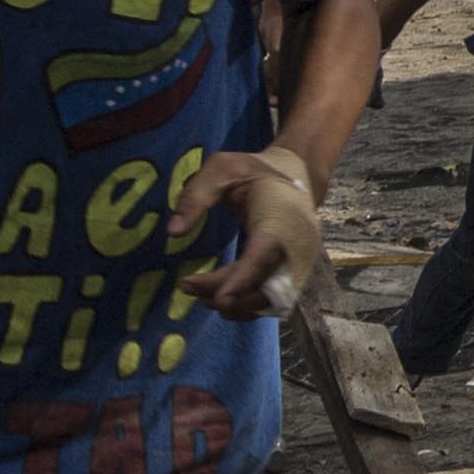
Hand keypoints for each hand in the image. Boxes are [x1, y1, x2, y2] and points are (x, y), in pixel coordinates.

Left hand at [169, 146, 324, 319]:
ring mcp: (300, 263)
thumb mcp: (222, 169)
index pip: (263, 256)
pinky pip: (274, 298)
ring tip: (198, 293)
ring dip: (236, 304)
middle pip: (265, 285)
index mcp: (280, 219)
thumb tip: (173, 232)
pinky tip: (222, 299)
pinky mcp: (295, 273)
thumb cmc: (256, 172)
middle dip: (227, 295)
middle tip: (186, 285)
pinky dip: (248, 305)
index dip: (243, 280)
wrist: (299, 176)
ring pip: (270, 298)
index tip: (219, 300)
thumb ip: (196, 196)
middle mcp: (296, 247)